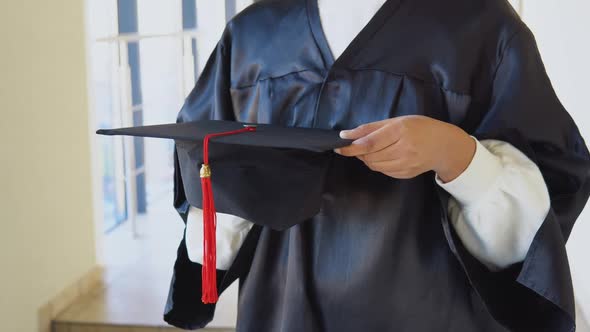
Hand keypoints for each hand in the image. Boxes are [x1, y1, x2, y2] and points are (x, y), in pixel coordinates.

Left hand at [334, 115, 475, 181]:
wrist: (443, 146)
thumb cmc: (419, 128)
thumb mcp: (396, 121)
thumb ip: (369, 128)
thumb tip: (345, 135)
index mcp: (400, 131)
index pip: (369, 143)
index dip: (351, 147)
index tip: (339, 146)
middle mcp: (403, 149)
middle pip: (369, 156)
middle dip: (358, 152)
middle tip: (358, 145)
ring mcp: (405, 164)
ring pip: (374, 165)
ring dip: (367, 158)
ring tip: (374, 149)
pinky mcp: (405, 174)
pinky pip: (383, 171)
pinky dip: (378, 164)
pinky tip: (386, 156)